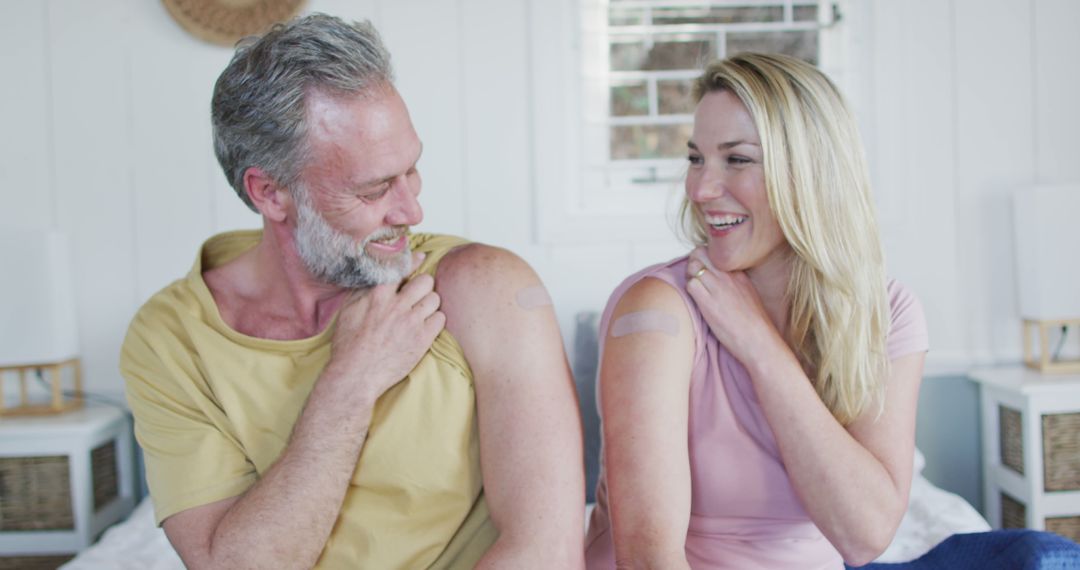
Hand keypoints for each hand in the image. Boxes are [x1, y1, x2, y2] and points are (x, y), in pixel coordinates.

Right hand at [326, 251, 445, 400]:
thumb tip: (379, 271)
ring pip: (435, 298)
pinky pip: (440, 319)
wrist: (356, 375)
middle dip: (423, 286)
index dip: (414, 261)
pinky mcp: (422, 339)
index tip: (421, 258)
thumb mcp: (348, 308)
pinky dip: (434, 321)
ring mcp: (411, 322)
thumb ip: (365, 287)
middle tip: (417, 296)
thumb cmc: (349, 343)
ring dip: (429, 303)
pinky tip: (424, 326)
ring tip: (420, 312)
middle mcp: (396, 305)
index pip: (402, 267)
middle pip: (426, 281)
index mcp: (377, 294)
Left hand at [684, 247, 779, 361]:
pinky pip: (690, 285)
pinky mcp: (708, 302)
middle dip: (692, 262)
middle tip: (694, 277)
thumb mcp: (748, 294)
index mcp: (738, 273)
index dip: (703, 259)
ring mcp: (718, 287)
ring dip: (689, 276)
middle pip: (700, 253)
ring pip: (693, 266)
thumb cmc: (754, 323)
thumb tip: (722, 281)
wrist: (758, 340)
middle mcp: (727, 276)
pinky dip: (688, 290)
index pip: (714, 253)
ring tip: (695, 290)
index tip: (703, 271)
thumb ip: (735, 283)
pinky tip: (696, 301)